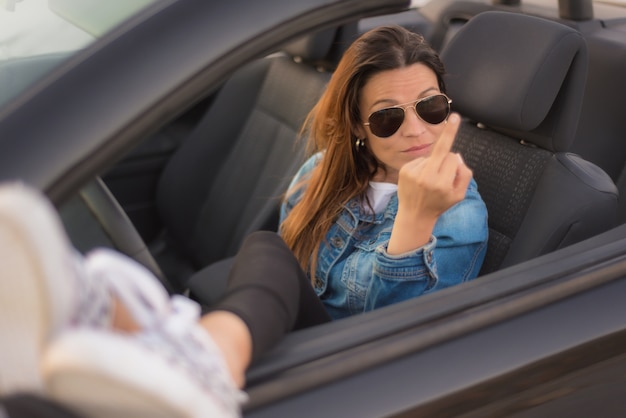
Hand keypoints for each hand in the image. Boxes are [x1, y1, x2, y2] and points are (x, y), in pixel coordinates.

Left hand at [388, 113, 472, 253]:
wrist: (415, 215)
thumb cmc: (439, 204)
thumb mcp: (459, 195)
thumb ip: (464, 175)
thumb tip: (456, 155)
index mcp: (442, 184)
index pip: (453, 159)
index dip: (455, 163)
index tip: (460, 133)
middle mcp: (427, 178)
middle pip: (441, 150)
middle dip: (449, 133)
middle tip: (455, 117)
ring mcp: (414, 174)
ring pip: (430, 156)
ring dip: (433, 164)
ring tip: (429, 181)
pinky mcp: (404, 171)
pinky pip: (420, 160)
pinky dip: (423, 166)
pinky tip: (420, 179)